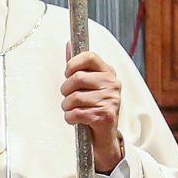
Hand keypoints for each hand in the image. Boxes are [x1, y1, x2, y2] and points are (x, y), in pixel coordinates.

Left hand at [61, 51, 124, 173]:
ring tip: (72, 109)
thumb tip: (69, 44)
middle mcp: (112, 84)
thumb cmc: (94, 106)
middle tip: (68, 97)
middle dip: (65, 90)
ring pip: (74, 98)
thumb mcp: (88, 84)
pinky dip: (70, 118)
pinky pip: (76, 113)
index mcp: (108, 72)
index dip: (73, 64)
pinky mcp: (105, 115)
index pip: (89, 56)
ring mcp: (110, 99)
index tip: (68, 74)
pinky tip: (75, 119)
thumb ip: (78, 65)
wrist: (105, 134)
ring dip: (67, 107)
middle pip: (77, 79)